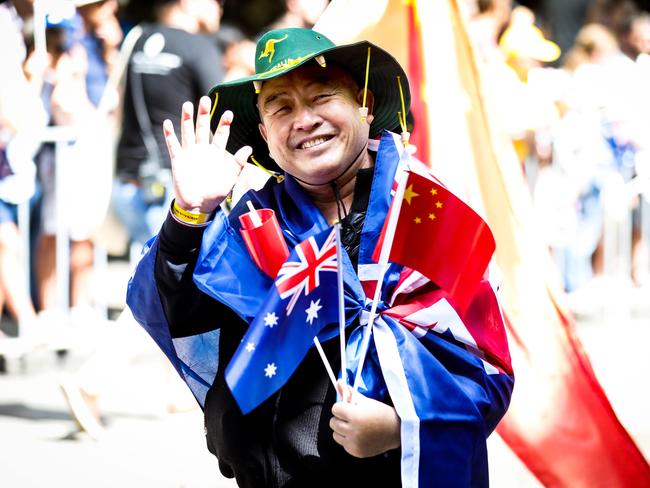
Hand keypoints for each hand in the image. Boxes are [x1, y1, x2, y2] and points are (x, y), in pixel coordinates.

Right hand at [163, 96, 251, 213]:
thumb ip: (238, 163)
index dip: (224, 124)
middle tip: (205, 99)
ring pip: (188, 132)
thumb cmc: (216, 193)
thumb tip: (249, 148)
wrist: (199, 205)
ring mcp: (190, 154)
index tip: (229, 113)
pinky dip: (170, 135)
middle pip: (203, 128)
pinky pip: (173, 145)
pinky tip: (168, 123)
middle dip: (204, 114)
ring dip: (187, 119)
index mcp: (216, 153)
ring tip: (188, 105)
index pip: (221, 134)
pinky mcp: (179, 160)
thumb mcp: (230, 178)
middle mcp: (203, 150)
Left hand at [330, 380, 400, 457]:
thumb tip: (338, 382)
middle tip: (351, 416)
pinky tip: (358, 435)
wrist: (397, 430)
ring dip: (342, 429)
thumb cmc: (382, 414)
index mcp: (355, 416)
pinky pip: (343, 444)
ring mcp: (354, 443)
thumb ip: (350, 392)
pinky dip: (347, 439)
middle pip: (333, 422)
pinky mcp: (356, 452)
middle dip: (341, 418)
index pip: (335, 409)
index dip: (342, 406)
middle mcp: (353, 431)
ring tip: (354, 426)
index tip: (348, 407)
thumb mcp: (366, 400)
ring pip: (335, 434)